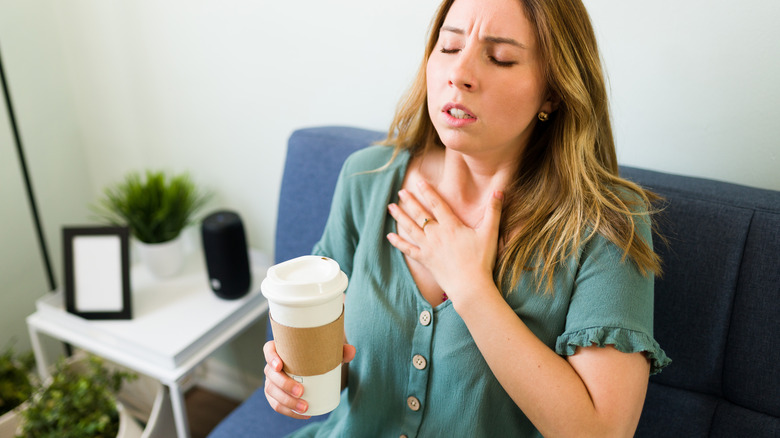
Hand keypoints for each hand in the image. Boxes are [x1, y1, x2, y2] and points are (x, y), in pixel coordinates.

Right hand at [263, 340, 355, 418]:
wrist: (314, 369)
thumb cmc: (317, 357)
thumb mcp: (328, 353)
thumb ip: (340, 351)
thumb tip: (351, 351)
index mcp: (280, 350)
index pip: (269, 350)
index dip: (271, 358)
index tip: (279, 365)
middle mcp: (272, 365)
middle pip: (271, 375)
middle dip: (284, 385)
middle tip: (301, 391)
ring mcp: (272, 381)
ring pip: (272, 392)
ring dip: (287, 402)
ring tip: (305, 407)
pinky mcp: (275, 395)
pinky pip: (277, 405)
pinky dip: (289, 412)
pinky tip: (304, 414)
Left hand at [386, 180, 503, 304]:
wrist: (470, 286)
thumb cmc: (481, 260)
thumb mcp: (490, 233)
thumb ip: (494, 211)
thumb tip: (499, 191)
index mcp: (451, 226)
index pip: (437, 204)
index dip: (428, 191)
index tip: (419, 181)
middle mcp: (437, 234)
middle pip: (420, 214)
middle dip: (410, 201)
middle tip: (401, 191)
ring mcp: (429, 247)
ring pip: (410, 228)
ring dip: (400, 217)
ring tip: (391, 207)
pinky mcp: (425, 260)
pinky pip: (408, 250)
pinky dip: (398, 243)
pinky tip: (389, 236)